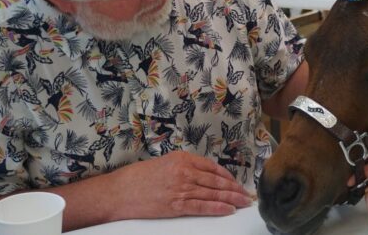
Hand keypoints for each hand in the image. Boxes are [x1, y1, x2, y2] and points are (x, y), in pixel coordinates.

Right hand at [111, 151, 253, 218]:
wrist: (120, 191)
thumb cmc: (139, 177)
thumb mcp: (165, 163)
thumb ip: (184, 166)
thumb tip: (203, 175)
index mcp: (182, 158)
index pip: (212, 167)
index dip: (227, 176)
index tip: (236, 182)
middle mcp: (184, 171)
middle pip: (216, 181)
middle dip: (234, 188)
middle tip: (247, 194)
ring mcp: (181, 188)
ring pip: (213, 193)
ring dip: (231, 198)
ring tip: (244, 202)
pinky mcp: (177, 205)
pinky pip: (203, 206)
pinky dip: (218, 208)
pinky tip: (229, 209)